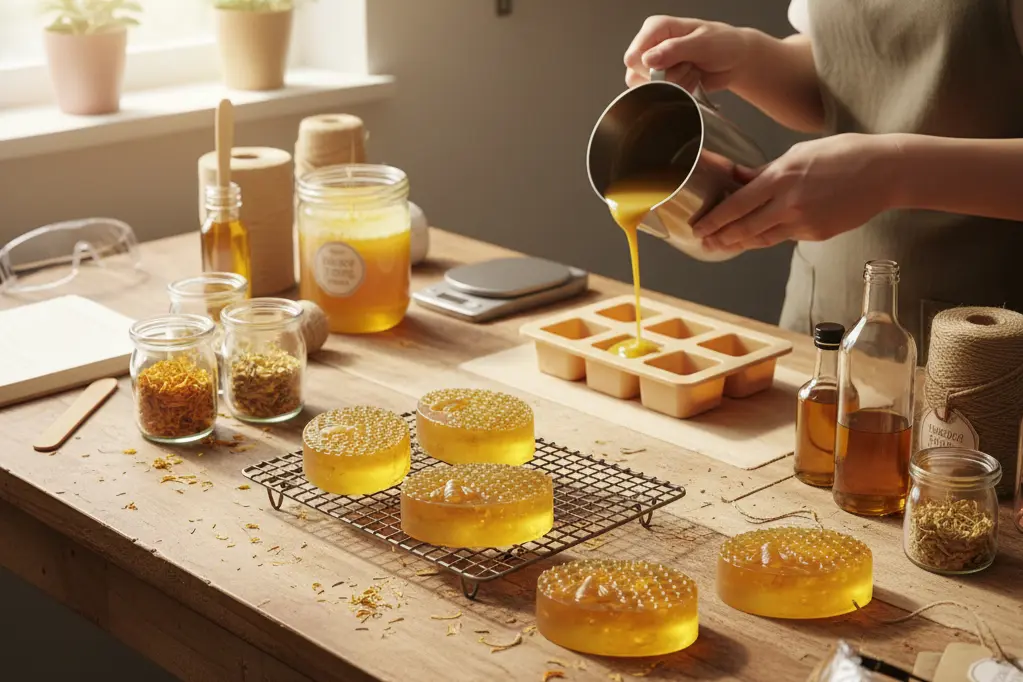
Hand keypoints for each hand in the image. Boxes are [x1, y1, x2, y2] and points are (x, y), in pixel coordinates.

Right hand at [624, 16, 752, 91]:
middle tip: (688, 65)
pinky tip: (691, 81)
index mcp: (656, 28)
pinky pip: (659, 96)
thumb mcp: (702, 42)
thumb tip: (648, 59)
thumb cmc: (723, 43)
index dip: (650, 67)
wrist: (735, 61)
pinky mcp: (662, 81)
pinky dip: (679, 92)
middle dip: (667, 77)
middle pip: (637, 75)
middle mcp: (651, 46)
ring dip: (675, 85)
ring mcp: (654, 65)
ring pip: (647, 88)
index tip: (675, 63)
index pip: (634, 56)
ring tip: (691, 71)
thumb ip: (674, 49)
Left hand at [691, 133, 901, 252]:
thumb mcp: (800, 153)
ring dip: (740, 243)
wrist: (886, 172)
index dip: (715, 219)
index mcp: (782, 178)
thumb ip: (766, 170)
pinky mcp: (817, 234)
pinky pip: (786, 236)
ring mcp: (804, 222)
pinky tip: (757, 237)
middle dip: (721, 237)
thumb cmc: (845, 154)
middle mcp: (789, 203)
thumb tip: (739, 178)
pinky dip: (770, 236)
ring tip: (722, 245)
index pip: (737, 205)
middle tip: (704, 242)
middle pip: (745, 228)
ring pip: (763, 238)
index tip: (699, 226)